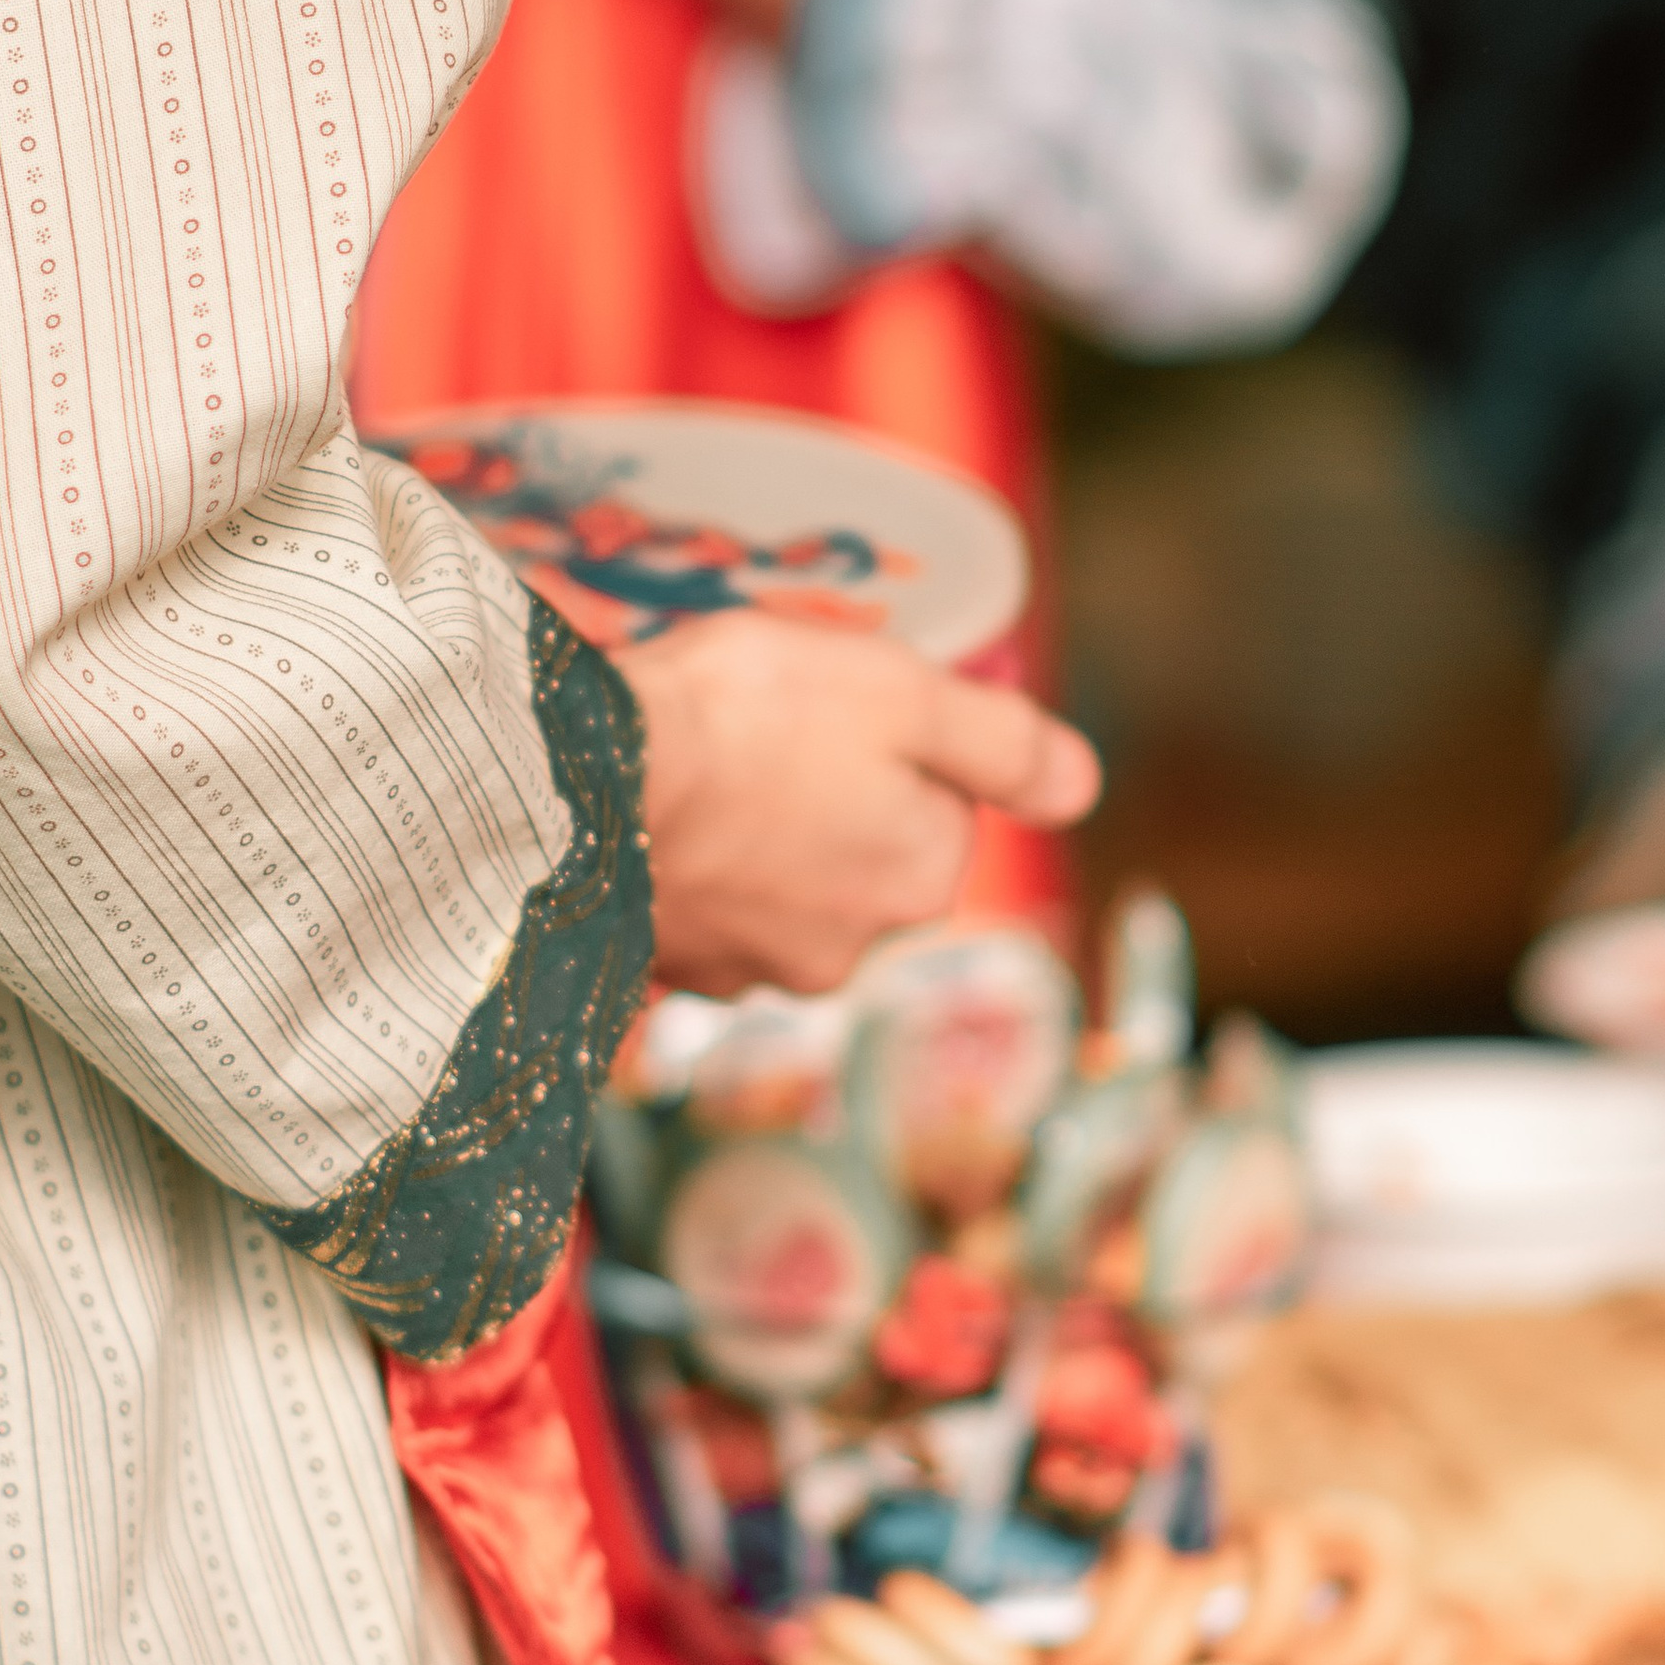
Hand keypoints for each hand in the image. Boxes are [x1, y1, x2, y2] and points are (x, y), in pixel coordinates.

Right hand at [617, 611, 1101, 996]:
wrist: (580, 786)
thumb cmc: (747, 719)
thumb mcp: (903, 693)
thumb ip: (1004, 743)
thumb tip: (1084, 785)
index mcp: (923, 876)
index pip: (938, 798)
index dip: (890, 737)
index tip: (830, 706)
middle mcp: (853, 948)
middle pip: (860, 847)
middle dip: (822, 795)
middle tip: (757, 730)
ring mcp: (754, 970)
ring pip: (779, 884)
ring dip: (752, 837)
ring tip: (698, 773)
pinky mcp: (670, 972)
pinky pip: (701, 911)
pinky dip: (688, 869)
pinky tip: (655, 820)